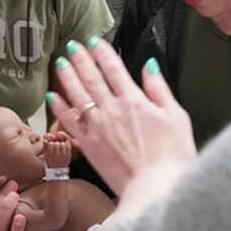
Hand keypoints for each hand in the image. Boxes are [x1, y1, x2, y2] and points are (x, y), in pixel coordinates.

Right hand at [44, 131, 72, 166]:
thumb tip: (45, 140)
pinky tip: (66, 142)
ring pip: (62, 144)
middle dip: (56, 144)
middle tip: (56, 146)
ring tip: (60, 146)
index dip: (51, 143)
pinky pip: (68, 146)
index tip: (51, 146)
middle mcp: (56, 155)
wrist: (57, 171)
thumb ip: (45, 147)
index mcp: (50, 155)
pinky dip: (67, 143)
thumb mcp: (45, 156)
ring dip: (61, 143)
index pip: (51, 144)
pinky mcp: (68, 156)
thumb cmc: (50, 162)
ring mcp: (63, 156)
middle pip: (56, 143)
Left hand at [48, 38, 195, 195]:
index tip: (94, 41)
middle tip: (72, 44)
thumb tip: (150, 66)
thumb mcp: (177, 116)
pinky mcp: (89, 145)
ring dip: (67, 76)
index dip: (103, 52)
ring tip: (60, 61)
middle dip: (81, 58)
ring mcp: (98, 127)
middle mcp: (112, 110)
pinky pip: (70, 122)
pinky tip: (53, 96)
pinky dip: (59, 108)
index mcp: (134, 100)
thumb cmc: (172, 157)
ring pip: (77, 95)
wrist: (156, 189)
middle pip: (92, 77)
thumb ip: (159, 89)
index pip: (114, 69)